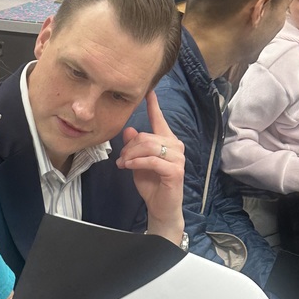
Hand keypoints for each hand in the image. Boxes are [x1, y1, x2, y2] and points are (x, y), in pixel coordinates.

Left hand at [117, 91, 185, 245]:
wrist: (161, 207)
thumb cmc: (151, 184)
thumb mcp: (137, 162)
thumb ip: (134, 146)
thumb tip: (129, 130)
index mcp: (167, 141)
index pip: (160, 120)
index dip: (154, 105)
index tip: (149, 91)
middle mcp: (175, 146)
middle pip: (146, 136)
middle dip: (129, 147)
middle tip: (121, 159)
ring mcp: (178, 158)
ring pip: (148, 146)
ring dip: (131, 155)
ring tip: (124, 164)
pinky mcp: (175, 170)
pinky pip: (152, 160)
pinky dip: (138, 162)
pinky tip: (129, 167)